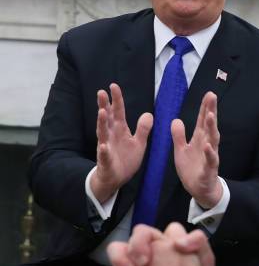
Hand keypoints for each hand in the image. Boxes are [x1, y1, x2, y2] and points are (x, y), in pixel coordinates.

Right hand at [91, 83, 152, 202]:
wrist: (116, 179)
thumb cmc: (125, 159)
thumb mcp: (139, 143)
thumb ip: (143, 129)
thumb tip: (149, 114)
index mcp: (120, 130)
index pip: (118, 112)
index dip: (117, 99)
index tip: (113, 86)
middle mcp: (111, 136)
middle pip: (107, 119)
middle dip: (104, 106)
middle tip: (101, 92)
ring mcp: (106, 148)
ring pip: (102, 134)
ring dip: (101, 123)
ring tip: (102, 112)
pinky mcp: (106, 162)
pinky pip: (104, 156)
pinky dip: (103, 151)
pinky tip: (103, 146)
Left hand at [172, 91, 222, 207]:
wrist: (200, 189)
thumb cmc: (192, 168)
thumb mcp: (181, 150)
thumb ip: (179, 136)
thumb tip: (176, 120)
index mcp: (199, 139)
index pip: (202, 120)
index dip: (205, 107)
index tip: (209, 94)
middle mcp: (207, 144)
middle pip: (210, 125)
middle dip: (211, 111)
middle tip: (212, 96)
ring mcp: (209, 156)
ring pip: (212, 140)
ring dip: (211, 128)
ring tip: (210, 116)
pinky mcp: (209, 169)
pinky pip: (210, 160)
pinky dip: (209, 153)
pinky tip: (207, 145)